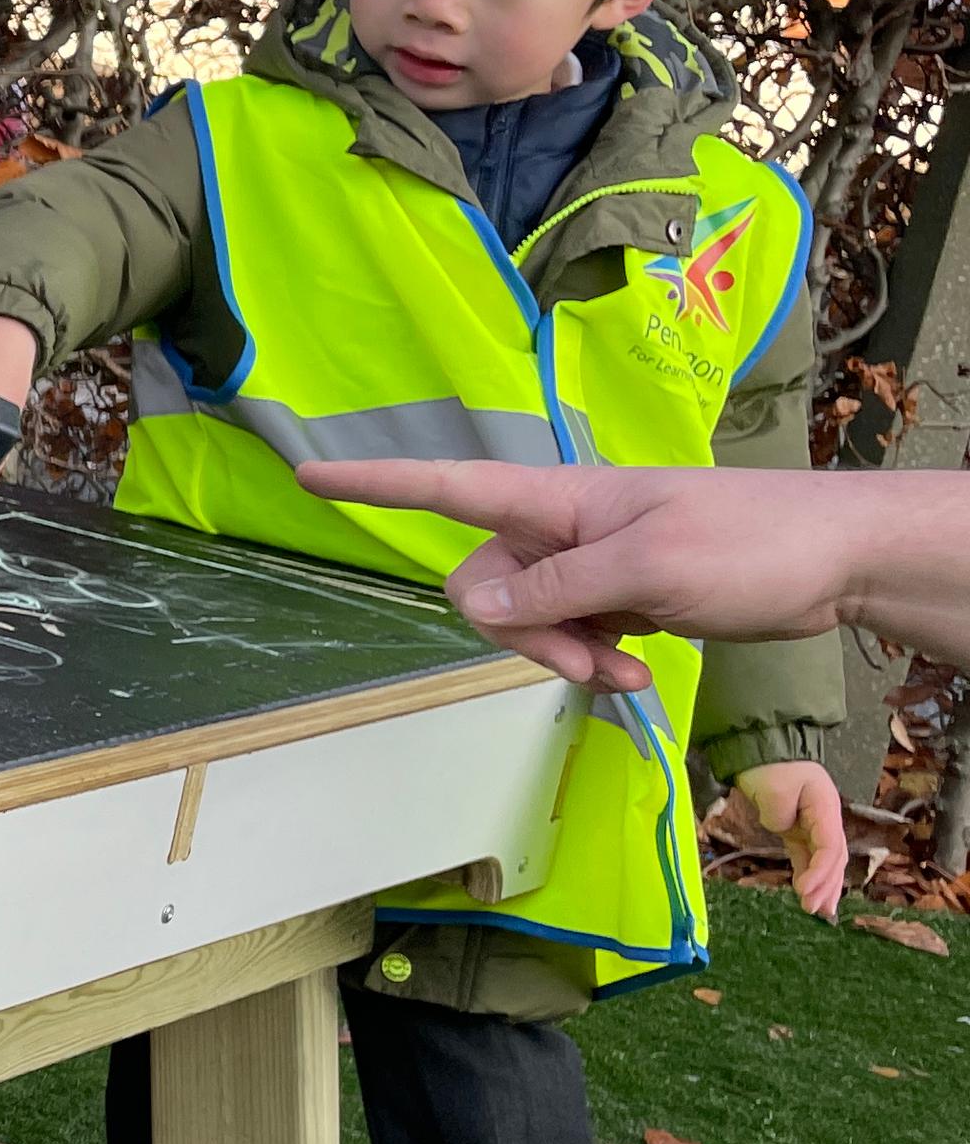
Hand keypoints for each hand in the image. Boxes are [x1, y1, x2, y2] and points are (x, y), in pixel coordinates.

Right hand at [292, 459, 864, 691]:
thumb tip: (467, 602)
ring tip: (631, 672)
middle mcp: (562, 529)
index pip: (446, 487)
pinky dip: (596, 663)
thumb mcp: (646, 567)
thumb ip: (553, 589)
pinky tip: (640, 672)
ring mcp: (590, 564)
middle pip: (485, 586)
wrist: (836, 561)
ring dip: (568, 659)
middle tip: (590, 662)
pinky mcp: (619, 596)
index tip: (307, 471)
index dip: (375, 482)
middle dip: (524, 636)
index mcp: (559, 502)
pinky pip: (570, 636)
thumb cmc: (749, 542)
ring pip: (527, 621)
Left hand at [721, 759, 849, 918]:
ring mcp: (814, 827)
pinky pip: (809, 858)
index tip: (804, 890)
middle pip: (834, 858)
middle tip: (813, 909)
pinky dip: (810, 877)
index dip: (820, 870)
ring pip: (825, 862)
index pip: (830, 846)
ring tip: (819, 911)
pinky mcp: (799, 832)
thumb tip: (784, 828)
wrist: (765, 756)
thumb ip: (781, 813)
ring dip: (823, 887)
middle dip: (826, 885)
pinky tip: (809, 896)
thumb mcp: (777, 787)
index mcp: (827, 809)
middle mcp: (827, 820)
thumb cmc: (773, 768)